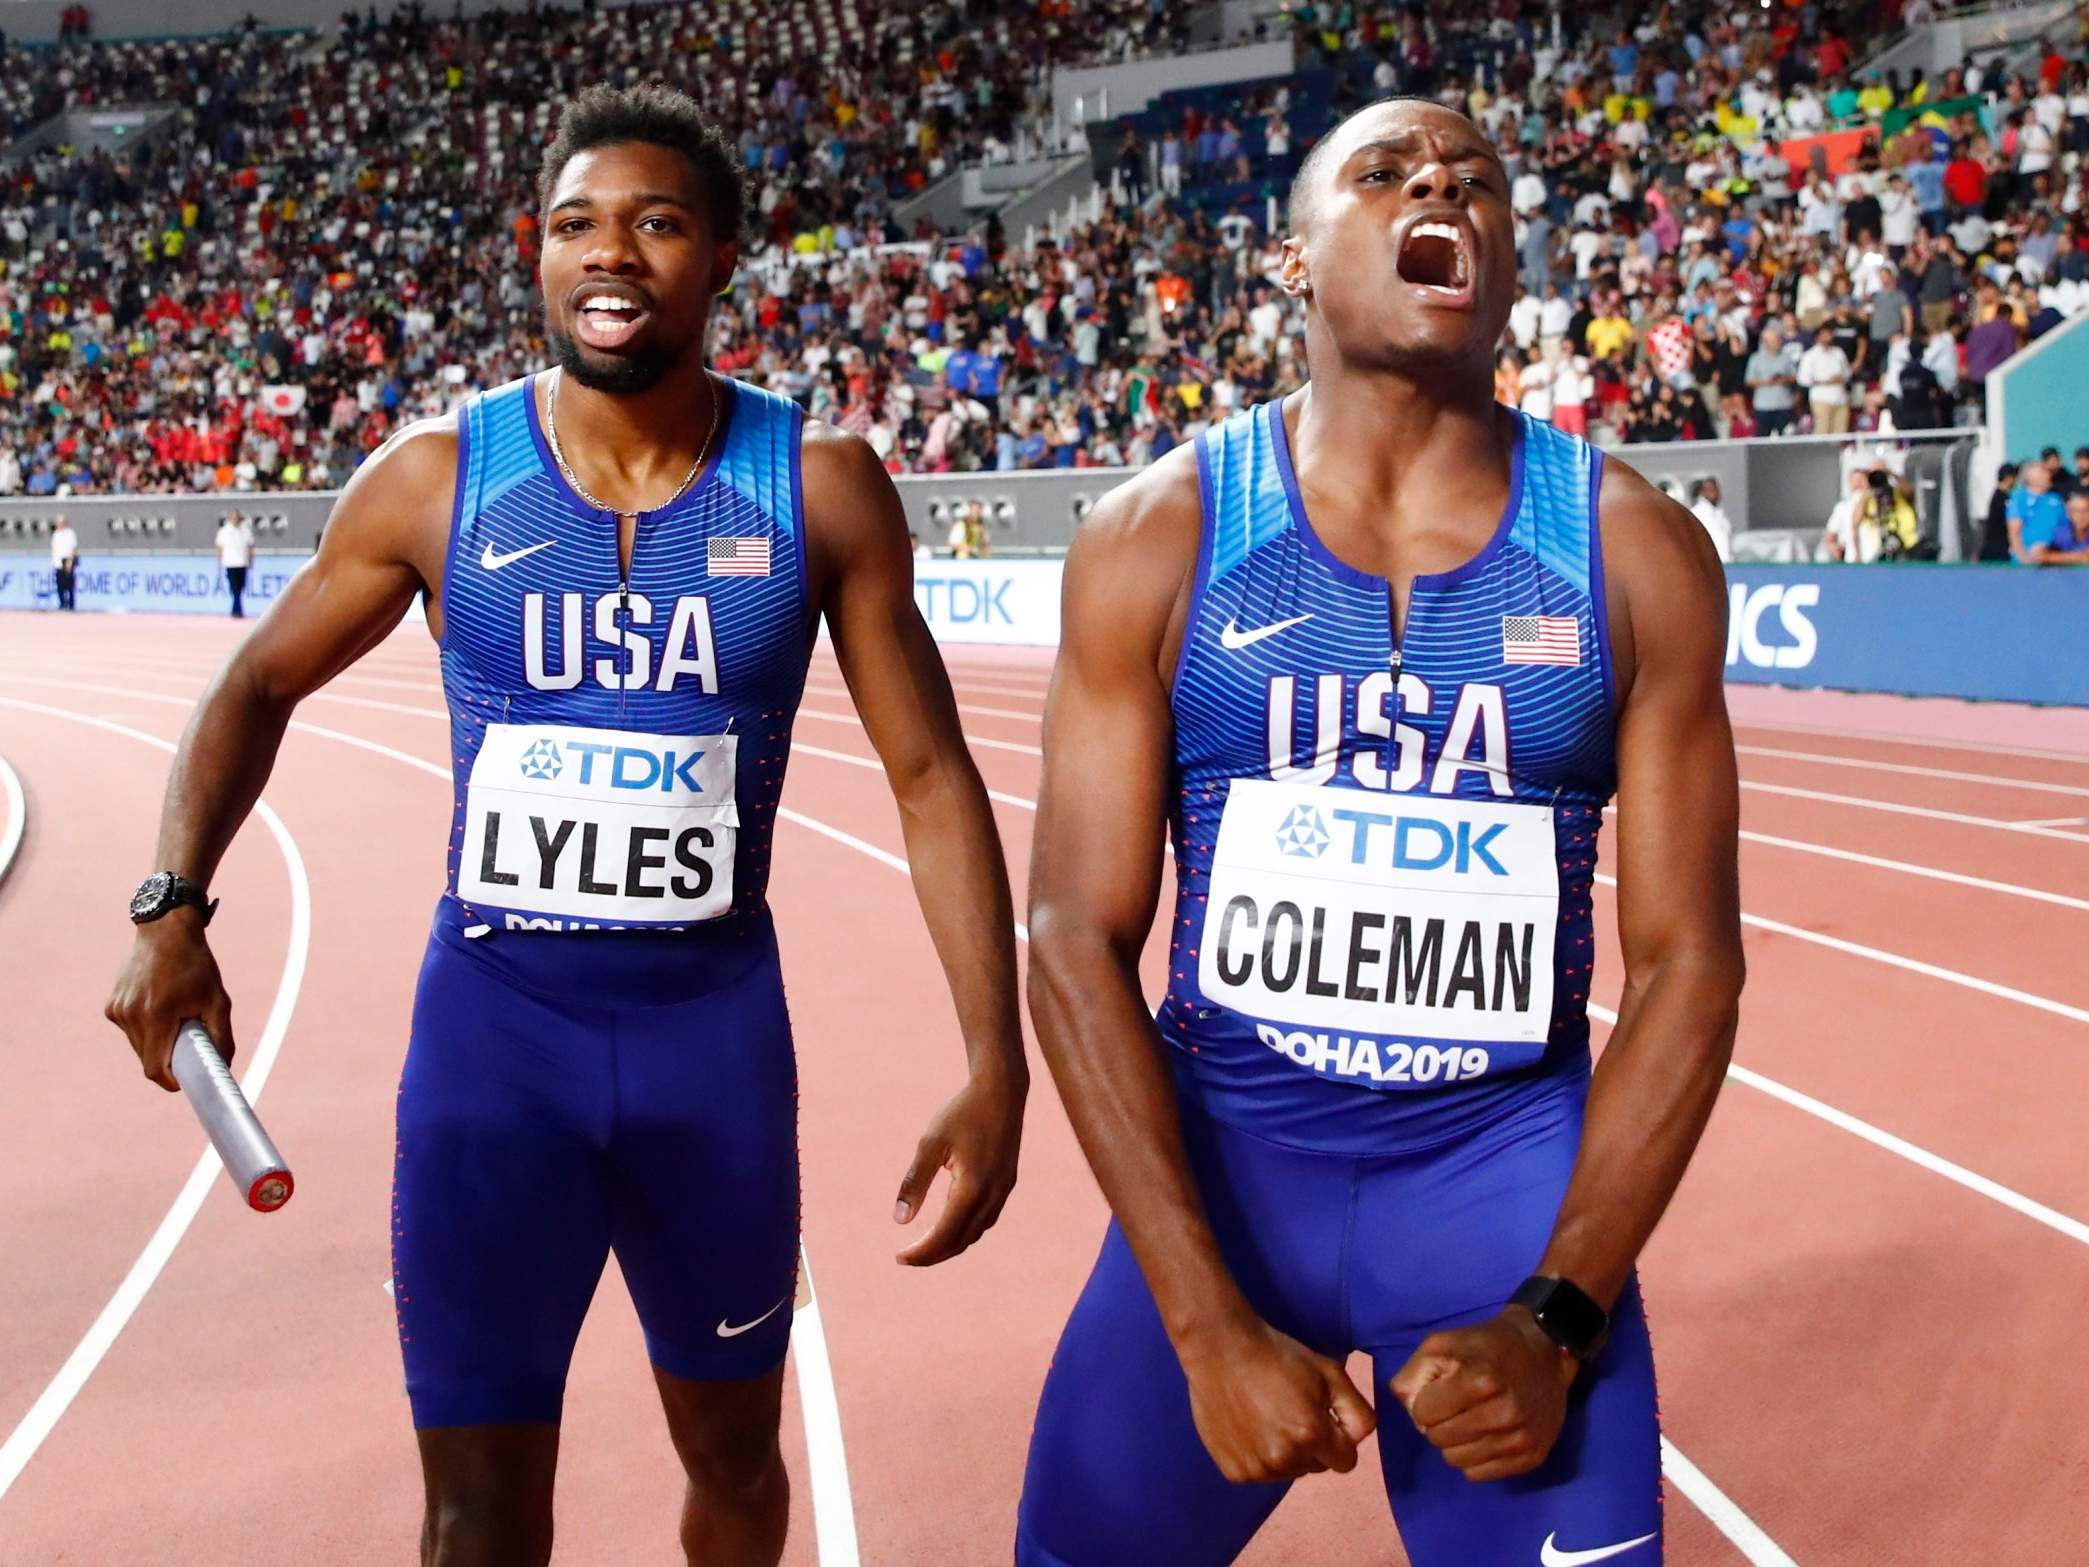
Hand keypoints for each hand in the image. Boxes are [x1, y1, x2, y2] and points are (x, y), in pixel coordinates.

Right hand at [104, 910, 232, 1091]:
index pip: (154, 1068)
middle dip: (168, 1059)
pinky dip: (146, 1029)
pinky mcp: (112, 1006)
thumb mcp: (218, 1000)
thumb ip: (221, 1037)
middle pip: (147, 1059)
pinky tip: (160, 1006)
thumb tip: (222, 1067)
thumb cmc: (196, 965)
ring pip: (137, 1046)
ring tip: (175, 1018)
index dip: (170, 1080)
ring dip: (156, 1043)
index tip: (184, 1081)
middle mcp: (131, 1015)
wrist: (166, 931)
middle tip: (188, 1044)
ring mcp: (118, 1010)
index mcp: (157, 1015)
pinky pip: (130, 1031)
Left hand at [892, 1064, 1025, 1265]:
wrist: (1002, 1090)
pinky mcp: (1007, 1183)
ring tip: (926, 1246)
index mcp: (972, 1187)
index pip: (944, 1234)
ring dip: (951, 1245)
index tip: (900, 1257)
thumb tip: (899, 1220)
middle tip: (907, 1258)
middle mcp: (992, 1195)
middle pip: (961, 1240)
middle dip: (934, 1254)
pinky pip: (986, 1219)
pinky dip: (966, 1230)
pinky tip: (951, 1225)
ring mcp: (1003, 1190)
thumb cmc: (962, 1113)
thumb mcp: (931, 1143)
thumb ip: (915, 1182)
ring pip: (976, 1232)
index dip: (922, 1252)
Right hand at [1178, 1318, 1376, 1483]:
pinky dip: (1258, 1455)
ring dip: (1285, 1452)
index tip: (1323, 1418)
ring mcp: (1256, 1469)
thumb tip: (1359, 1439)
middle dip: (1311, 1445)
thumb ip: (1357, 1411)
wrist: (1220, 1349)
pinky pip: (1260, 1473)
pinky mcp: (1234, 1471)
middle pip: (1316, 1467)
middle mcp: (1284, 1459)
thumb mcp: (1329, 1372)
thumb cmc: (1278, 1355)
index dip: (1338, 1439)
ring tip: (1266, 1416)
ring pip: (1288, 1472)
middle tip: (1290, 1411)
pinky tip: (1248, 1426)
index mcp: (1311, 1435)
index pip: (1346, 1462)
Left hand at [1390, 1308, 1579, 1482]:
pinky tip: (1486, 1435)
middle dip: (1439, 1422)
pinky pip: (1479, 1474)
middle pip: (1438, 1439)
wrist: (1545, 1352)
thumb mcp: (1441, 1343)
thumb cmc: (1486, 1346)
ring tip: (1471, 1419)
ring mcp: (1519, 1439)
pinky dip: (1475, 1457)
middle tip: (1456, 1405)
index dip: (1427, 1400)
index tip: (1442, 1389)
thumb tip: (1410, 1411)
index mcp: (1480, 1381)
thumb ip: (1413, 1373)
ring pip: (1456, 1461)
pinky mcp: (1531, 1457)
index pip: (1423, 1414)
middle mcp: (1503, 1414)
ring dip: (1456, 1442)